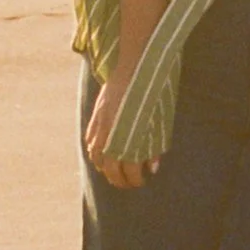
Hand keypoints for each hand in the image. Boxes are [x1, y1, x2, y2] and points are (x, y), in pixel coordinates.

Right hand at [85, 71, 155, 188]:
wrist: (135, 66)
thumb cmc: (152, 93)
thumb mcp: (160, 121)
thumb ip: (154, 146)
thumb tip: (152, 167)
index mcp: (130, 138)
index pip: (130, 170)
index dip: (135, 179)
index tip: (141, 181)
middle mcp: (112, 135)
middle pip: (110, 169)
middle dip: (119, 180)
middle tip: (128, 183)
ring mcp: (101, 126)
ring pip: (96, 157)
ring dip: (105, 168)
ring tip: (114, 173)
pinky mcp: (96, 115)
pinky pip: (90, 142)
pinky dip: (95, 153)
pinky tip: (102, 155)